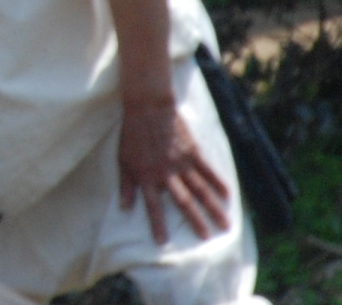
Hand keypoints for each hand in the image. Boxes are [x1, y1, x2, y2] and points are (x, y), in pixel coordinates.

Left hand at [118, 93, 232, 242]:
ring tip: (225, 224)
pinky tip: (228, 196)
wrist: (148, 107)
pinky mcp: (193, 152)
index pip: (153, 205)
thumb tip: (124, 207)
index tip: (163, 242)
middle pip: (183, 201)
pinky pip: (208, 171)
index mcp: (146, 176)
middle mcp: (166, 173)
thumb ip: (126, 185)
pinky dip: (218, 183)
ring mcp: (181, 163)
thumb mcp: (123, 160)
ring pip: (200, 190)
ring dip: (213, 208)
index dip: (157, 224)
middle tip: (206, 239)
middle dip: (195, 221)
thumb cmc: (132, 135)